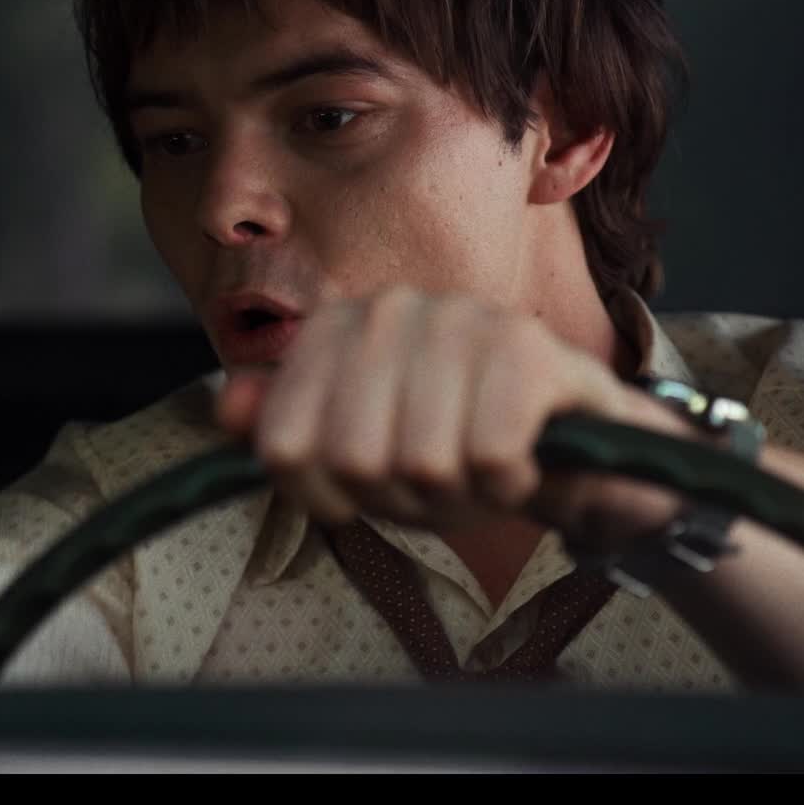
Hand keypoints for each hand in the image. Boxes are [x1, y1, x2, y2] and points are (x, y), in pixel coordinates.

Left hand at [214, 286, 685, 548]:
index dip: (324, 495)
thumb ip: (287, 430)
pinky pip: (488, 456)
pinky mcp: (529, 350)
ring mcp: (462, 320)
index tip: (364, 490)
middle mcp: (392, 308)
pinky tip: (520, 462)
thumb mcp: (357, 452)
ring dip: (458, 495)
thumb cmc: (453, 447)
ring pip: (422, 461)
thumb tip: (228, 409)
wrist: (574, 447)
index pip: (284, 446)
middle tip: (437, 480)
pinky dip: (507, 485)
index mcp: (336, 329)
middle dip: (398, 496)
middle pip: (352, 459)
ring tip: (479, 468)